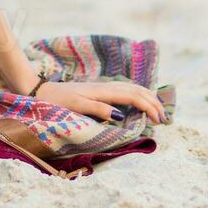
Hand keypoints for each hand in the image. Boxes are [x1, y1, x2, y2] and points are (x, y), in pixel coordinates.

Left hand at [34, 80, 168, 124]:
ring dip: (147, 97)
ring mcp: (103, 87)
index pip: (134, 96)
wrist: (42, 91)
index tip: (159, 120)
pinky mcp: (99, 90)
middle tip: (164, 118)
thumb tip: (120, 115)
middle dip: (153, 102)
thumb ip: (98, 109)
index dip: (149, 107)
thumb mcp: (77, 106)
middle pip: (137, 90)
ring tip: (158, 108)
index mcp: (104, 91)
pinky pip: (124, 90)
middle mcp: (106, 87)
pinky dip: (137, 94)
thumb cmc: (58, 101)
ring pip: (132, 88)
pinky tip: (139, 100)